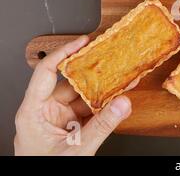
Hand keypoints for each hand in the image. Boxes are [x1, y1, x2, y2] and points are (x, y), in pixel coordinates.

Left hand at [14, 36, 131, 155]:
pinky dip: (103, 105)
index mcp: (33, 112)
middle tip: (109, 59)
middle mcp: (44, 112)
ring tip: (120, 79)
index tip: (82, 42)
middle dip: (92, 72)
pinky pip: (88, 110)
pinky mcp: (70, 127)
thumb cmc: (47, 172)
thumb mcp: (76, 150)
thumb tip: (122, 103)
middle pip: (69, 83)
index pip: (46, 72)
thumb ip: (102, 126)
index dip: (64, 53)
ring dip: (101, 90)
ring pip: (82, 97)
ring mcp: (58, 119)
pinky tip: (117, 99)